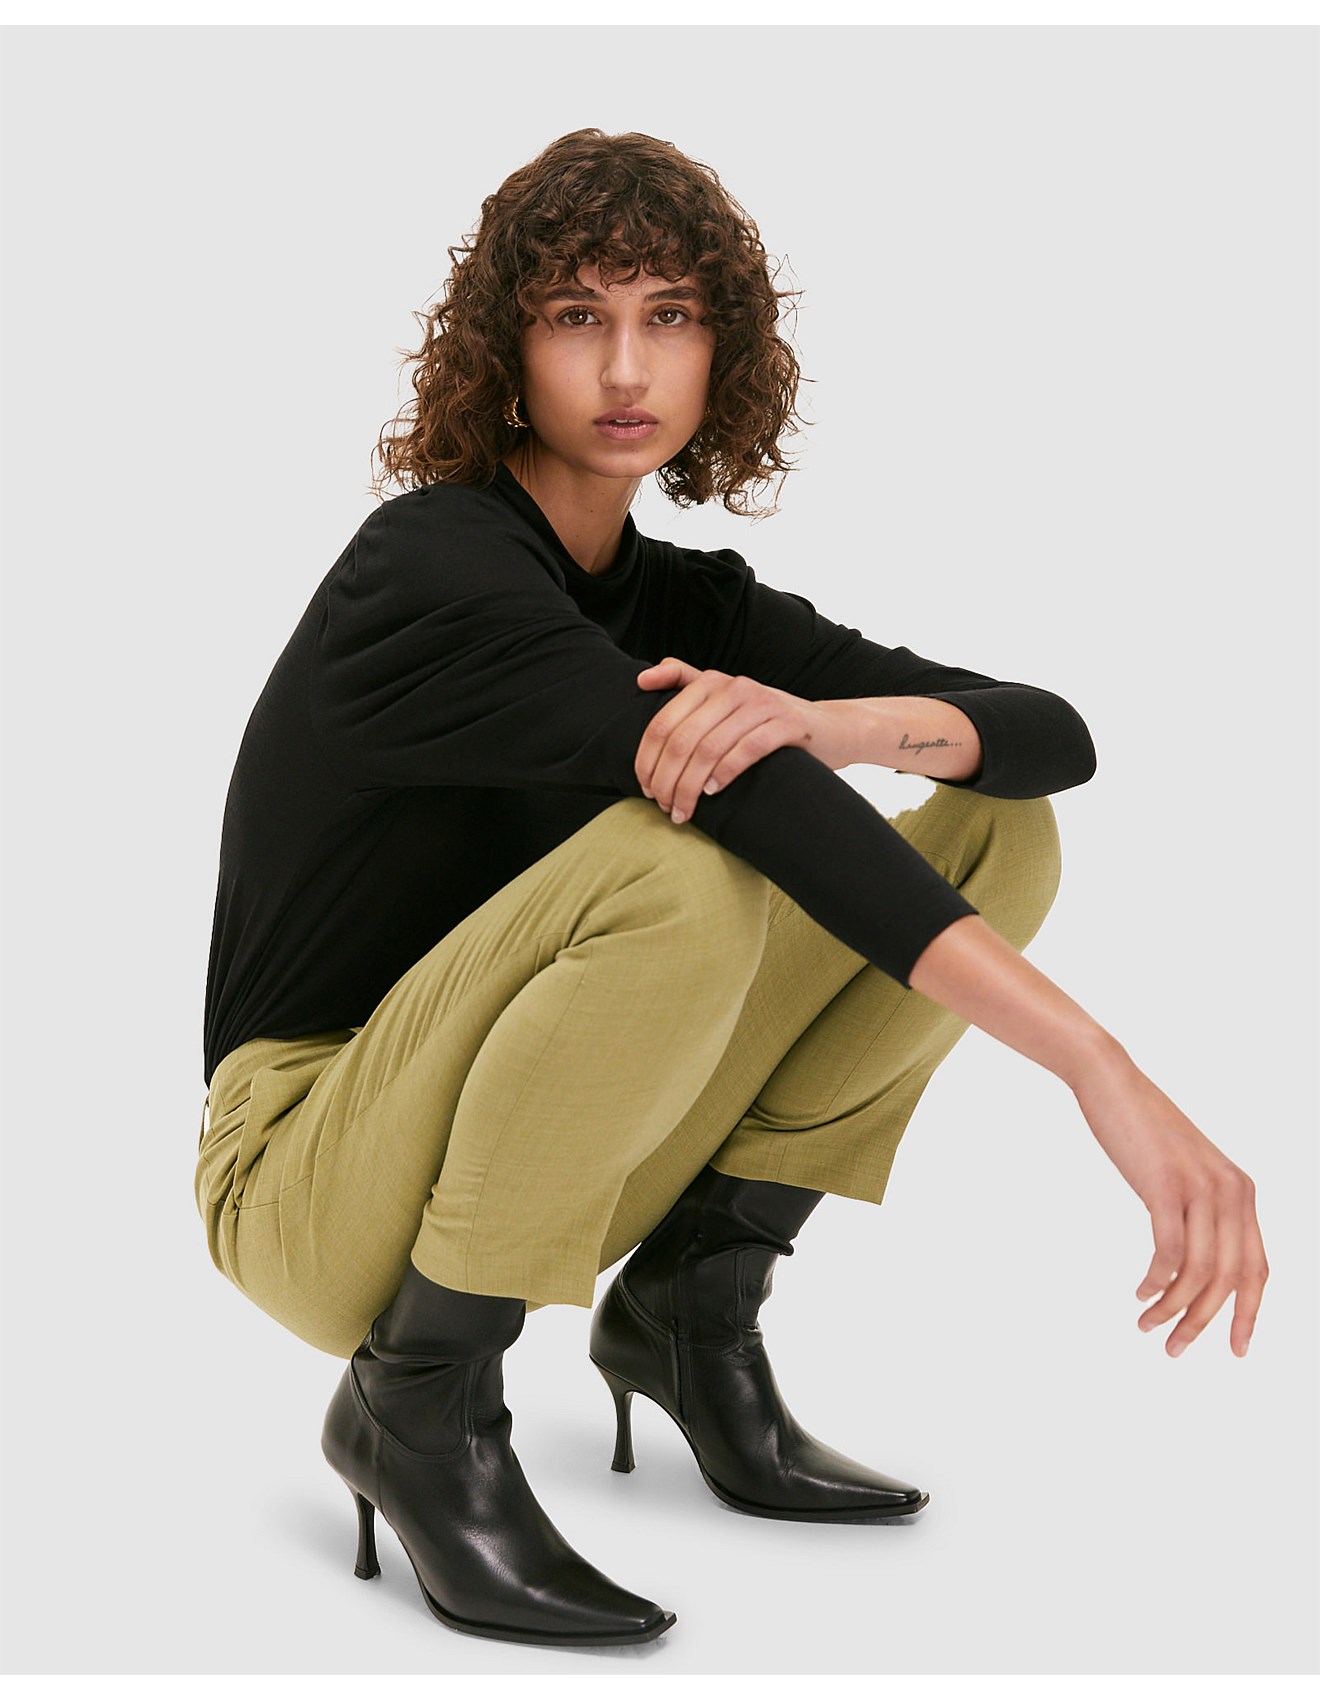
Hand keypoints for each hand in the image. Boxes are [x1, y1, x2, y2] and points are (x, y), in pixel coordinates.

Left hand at [635, 657, 853, 822]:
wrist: (830, 728)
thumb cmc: (767, 723)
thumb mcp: (726, 702)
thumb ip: (686, 685)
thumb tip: (641, 679)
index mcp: (712, 683)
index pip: (663, 723)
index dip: (647, 759)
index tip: (645, 788)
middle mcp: (735, 687)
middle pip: (682, 738)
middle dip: (667, 779)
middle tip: (664, 807)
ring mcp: (763, 704)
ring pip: (710, 747)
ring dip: (690, 785)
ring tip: (683, 810)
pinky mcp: (788, 723)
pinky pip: (747, 749)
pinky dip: (725, 773)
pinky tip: (713, 792)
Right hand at [1069, 1046, 1268, 1357]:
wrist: (1111, 1081)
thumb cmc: (1140, 1127)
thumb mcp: (1183, 1171)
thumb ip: (1199, 1208)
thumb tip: (1194, 1262)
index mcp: (1241, 1191)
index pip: (1258, 1269)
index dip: (1249, 1314)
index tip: (1236, 1348)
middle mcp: (1232, 1191)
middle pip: (1230, 1280)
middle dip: (1203, 1323)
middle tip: (1174, 1349)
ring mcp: (1200, 1188)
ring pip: (1199, 1273)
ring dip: (1173, 1310)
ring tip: (1147, 1327)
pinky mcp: (1166, 1186)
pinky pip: (1168, 1253)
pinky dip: (1155, 1282)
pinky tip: (1140, 1292)